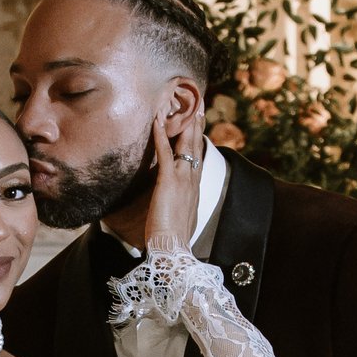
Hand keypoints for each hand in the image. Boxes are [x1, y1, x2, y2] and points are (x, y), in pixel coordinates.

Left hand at [139, 105, 197, 261]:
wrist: (174, 250)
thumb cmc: (174, 240)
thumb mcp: (180, 219)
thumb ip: (179, 207)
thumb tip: (176, 205)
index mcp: (195, 189)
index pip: (198, 160)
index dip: (199, 142)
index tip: (200, 128)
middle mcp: (192, 180)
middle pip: (196, 147)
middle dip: (196, 127)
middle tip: (197, 108)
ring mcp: (182, 179)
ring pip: (184, 145)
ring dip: (181, 123)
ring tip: (178, 105)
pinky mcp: (168, 182)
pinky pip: (165, 153)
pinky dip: (161, 135)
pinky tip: (157, 121)